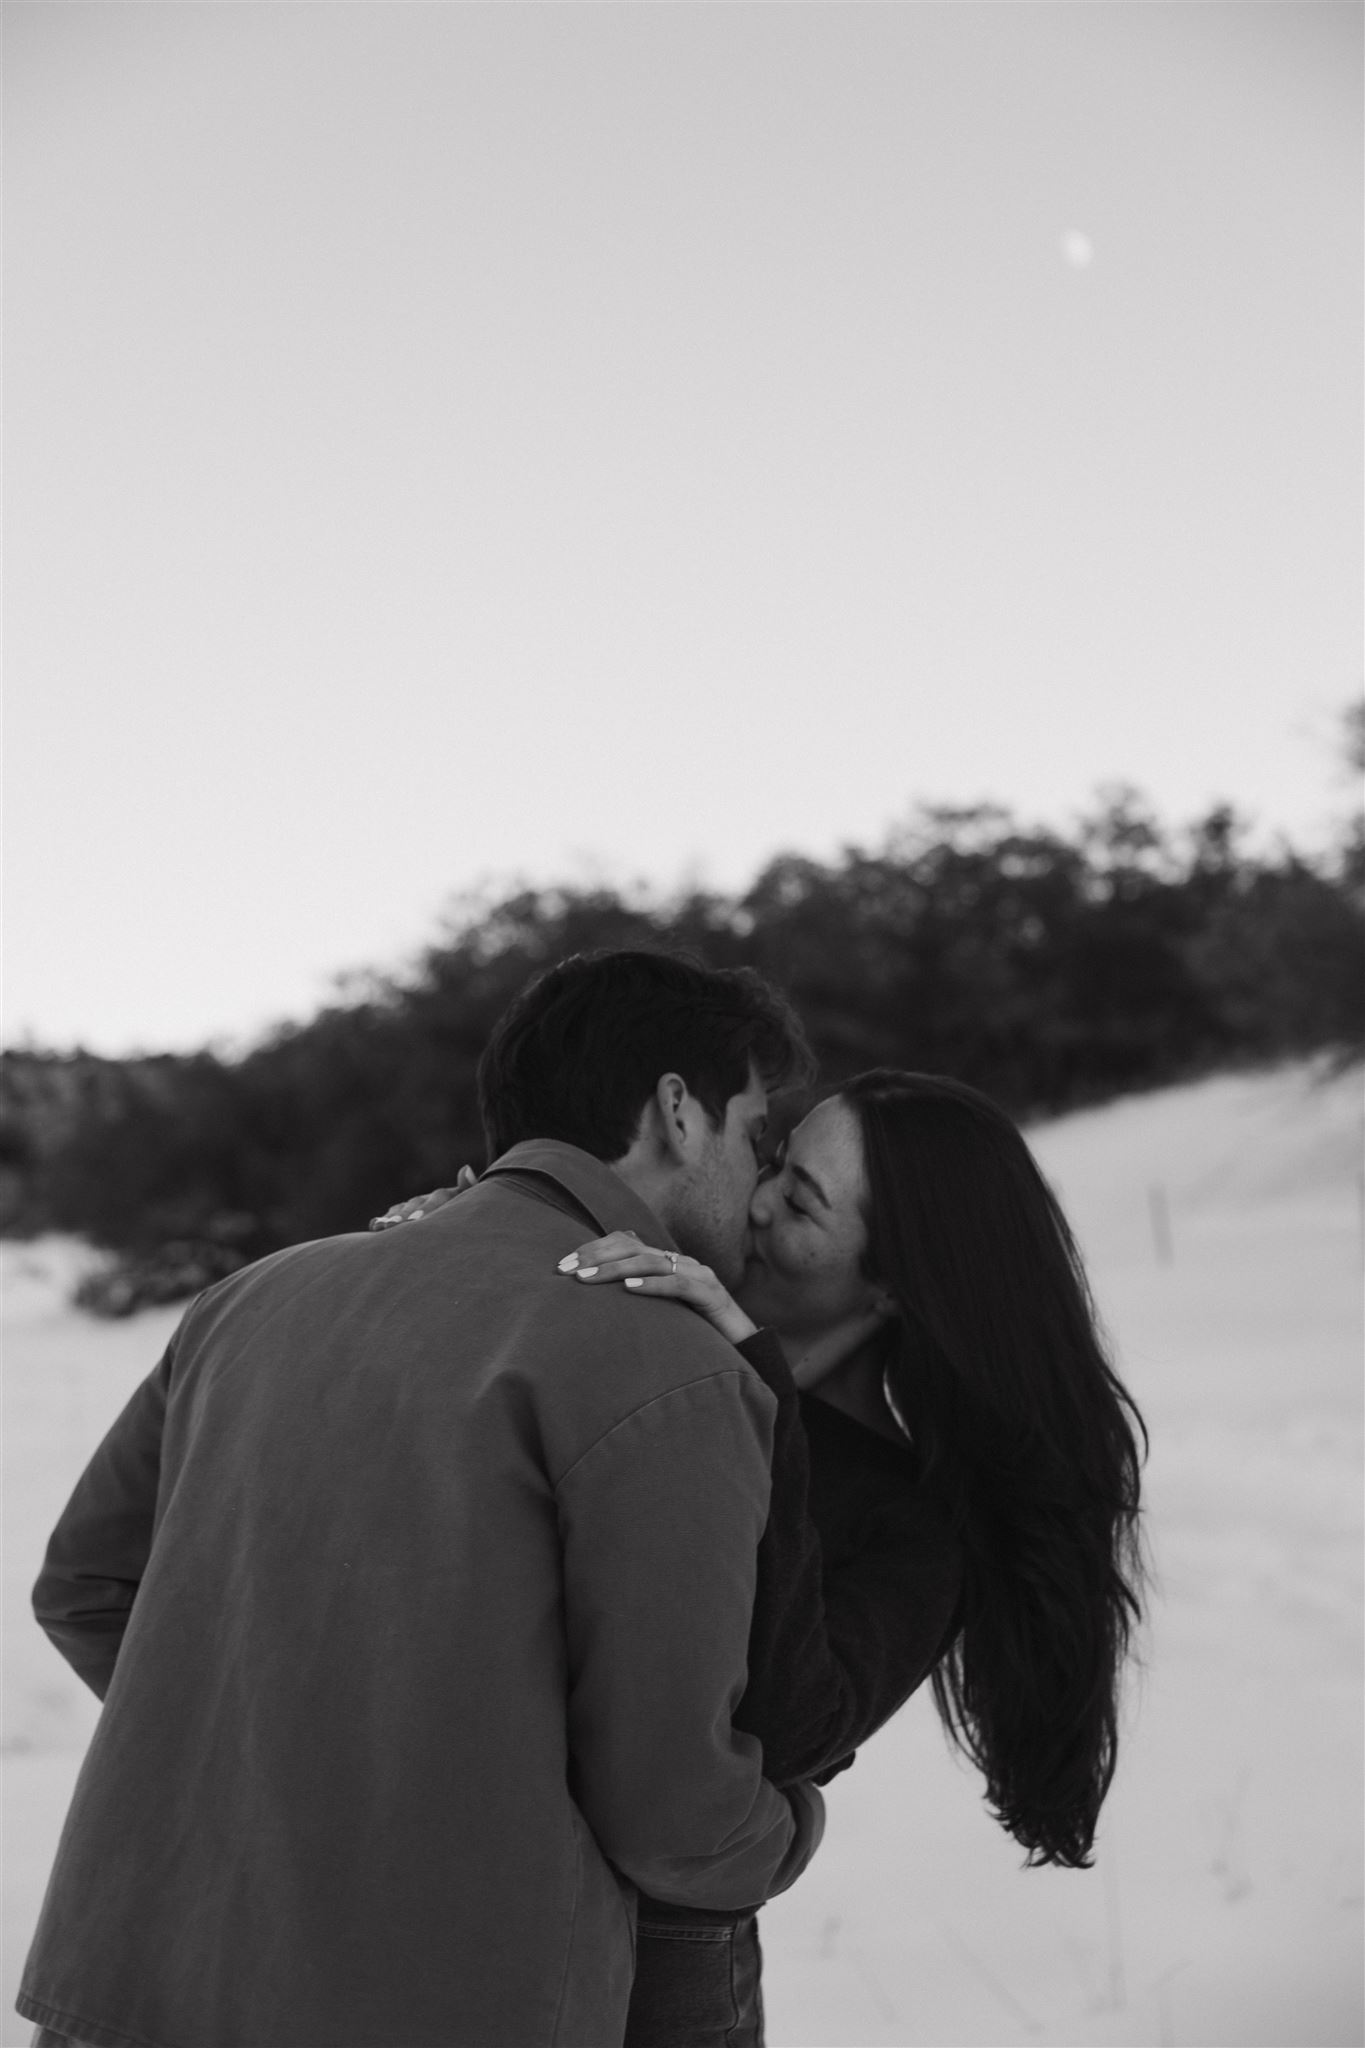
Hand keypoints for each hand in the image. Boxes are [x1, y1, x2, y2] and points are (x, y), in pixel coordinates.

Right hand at [369, 1166, 476, 1229]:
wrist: (468, 1213)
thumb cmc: (472, 1214)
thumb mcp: (476, 1201)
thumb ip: (469, 1187)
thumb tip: (466, 1168)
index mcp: (451, 1195)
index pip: (438, 1199)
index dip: (426, 1209)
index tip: (415, 1221)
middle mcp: (432, 1198)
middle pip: (416, 1204)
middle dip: (403, 1216)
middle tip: (392, 1227)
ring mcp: (418, 1204)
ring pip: (403, 1209)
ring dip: (391, 1218)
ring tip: (380, 1227)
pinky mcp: (407, 1212)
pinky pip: (395, 1214)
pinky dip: (384, 1219)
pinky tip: (374, 1226)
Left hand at [558, 1231, 758, 1347]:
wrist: (746, 1353)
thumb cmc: (697, 1336)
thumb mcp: (659, 1315)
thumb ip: (635, 1299)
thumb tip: (592, 1301)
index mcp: (666, 1263)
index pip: (625, 1242)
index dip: (593, 1249)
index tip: (562, 1266)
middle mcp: (682, 1263)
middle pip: (633, 1247)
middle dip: (596, 1257)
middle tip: (566, 1272)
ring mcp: (700, 1276)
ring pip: (652, 1263)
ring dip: (616, 1270)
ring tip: (587, 1280)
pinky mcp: (713, 1296)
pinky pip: (680, 1285)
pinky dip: (653, 1286)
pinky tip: (629, 1291)